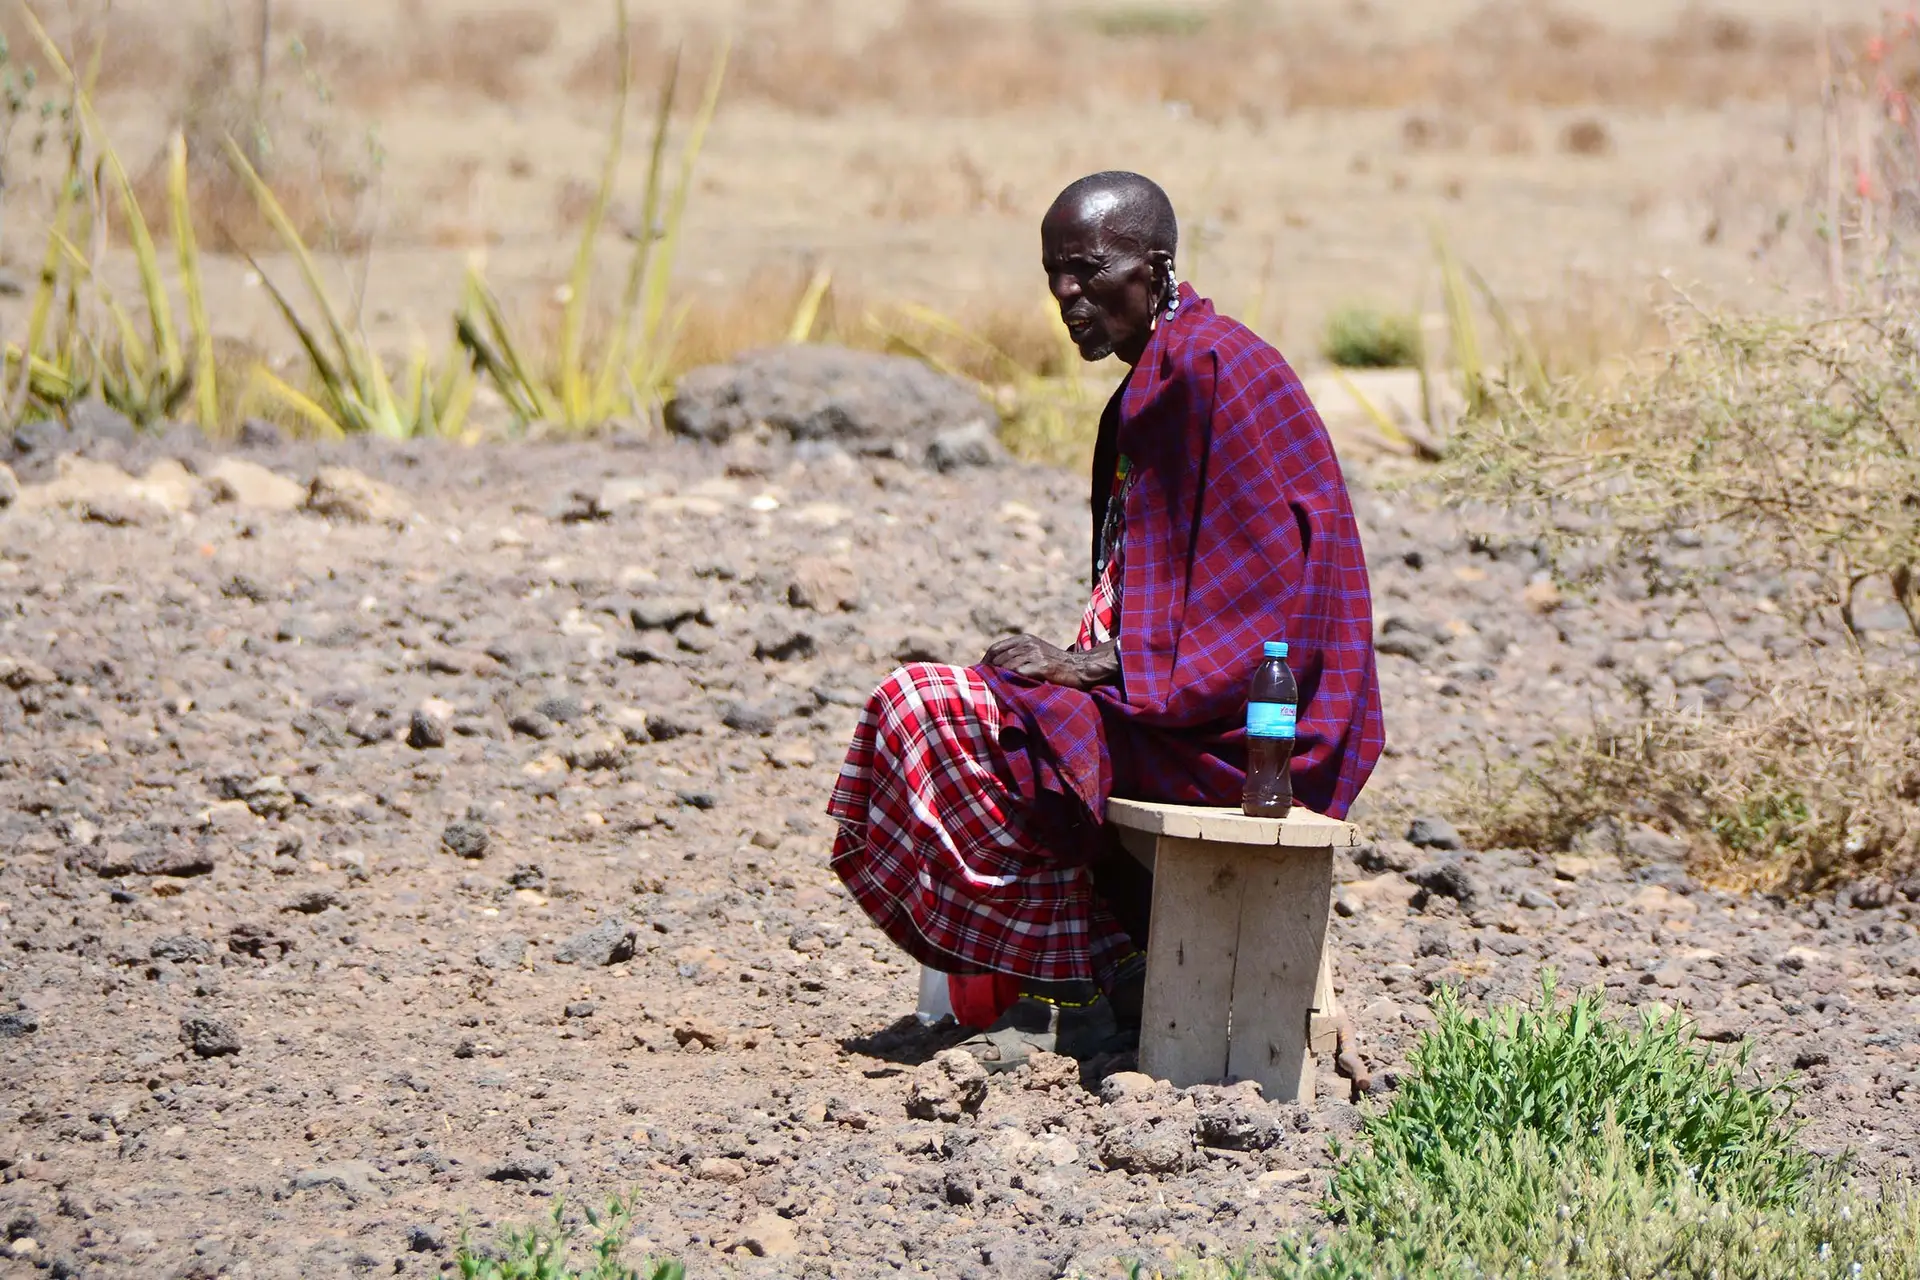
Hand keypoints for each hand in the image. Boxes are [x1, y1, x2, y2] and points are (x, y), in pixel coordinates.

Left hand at [982, 636, 1118, 689]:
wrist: (1081, 668)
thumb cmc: (1058, 665)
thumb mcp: (1037, 653)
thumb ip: (1020, 656)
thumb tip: (996, 669)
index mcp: (1025, 639)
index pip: (995, 649)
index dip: (984, 663)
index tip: (978, 676)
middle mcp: (1028, 643)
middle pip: (998, 658)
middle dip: (988, 673)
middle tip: (982, 687)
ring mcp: (1034, 654)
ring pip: (1005, 666)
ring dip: (997, 679)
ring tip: (992, 691)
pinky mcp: (1041, 666)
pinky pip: (1018, 673)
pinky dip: (1010, 682)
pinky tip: (1007, 692)